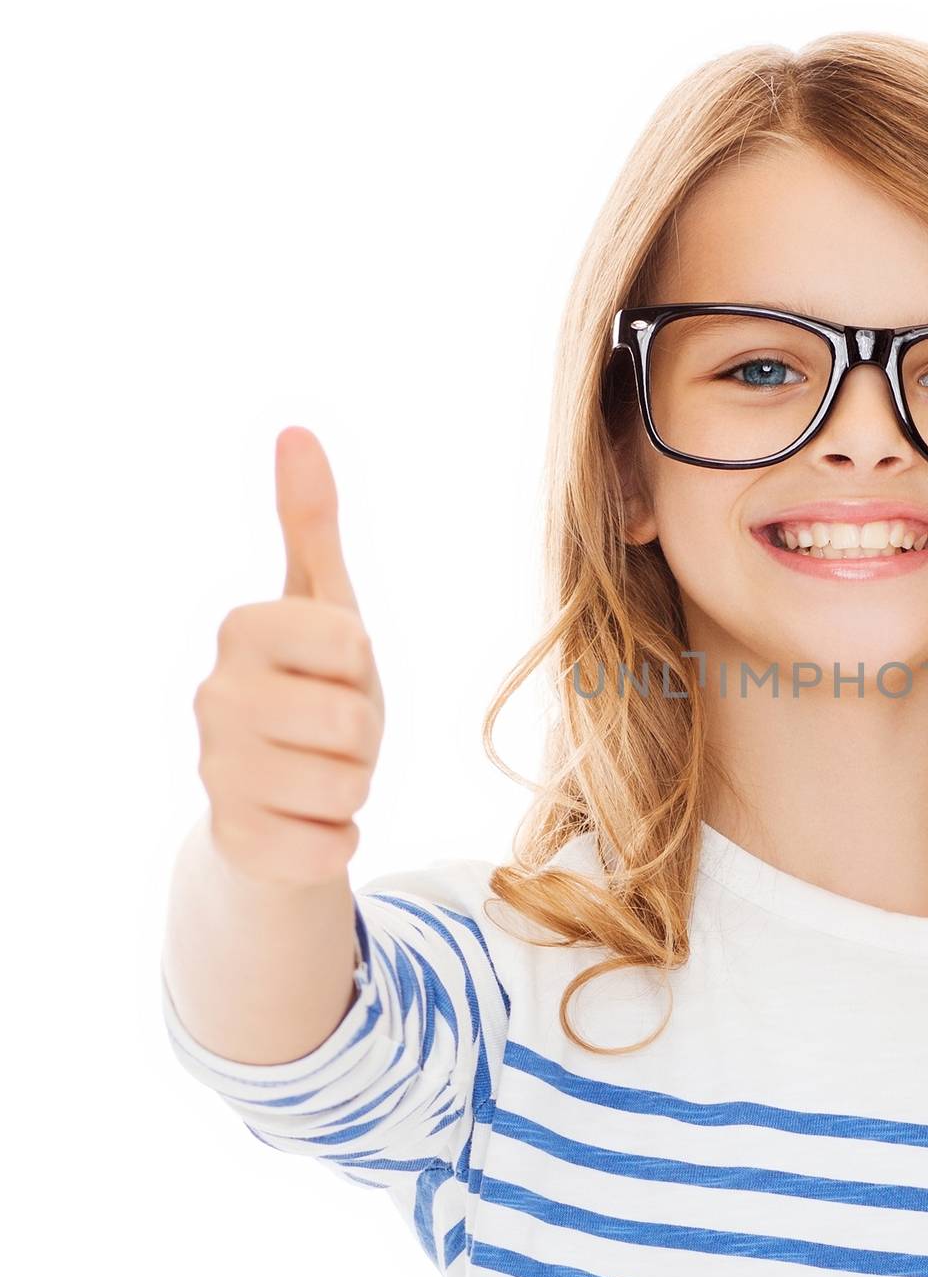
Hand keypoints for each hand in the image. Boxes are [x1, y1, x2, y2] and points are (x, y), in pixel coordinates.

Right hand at [193, 427, 386, 886]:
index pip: (348, 644)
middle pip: (353, 722)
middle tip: (334, 731)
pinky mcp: (238, 842)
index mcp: (242, 631)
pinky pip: (332, 845)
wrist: (283, 792)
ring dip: (356, 784)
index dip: (362, 666)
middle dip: (365, 732)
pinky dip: (340, 837)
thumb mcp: (325, 604)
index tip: (336, 671)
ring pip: (348, 786)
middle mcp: (213, 698)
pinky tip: (309, 820)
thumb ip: (312, 522)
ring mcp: (217, 773)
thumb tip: (297, 431)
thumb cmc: (316, 685)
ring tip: (322, 772)